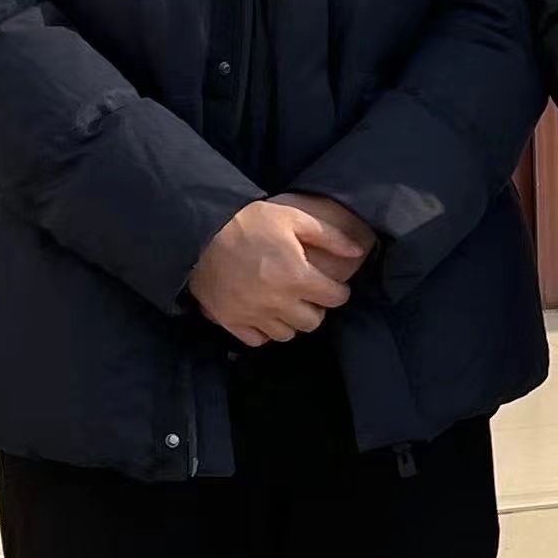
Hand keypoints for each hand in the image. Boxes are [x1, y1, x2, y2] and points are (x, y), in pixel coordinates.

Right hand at [187, 196, 368, 346]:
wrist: (199, 232)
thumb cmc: (248, 222)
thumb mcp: (292, 217)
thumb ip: (329, 235)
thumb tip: (358, 251)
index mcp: (296, 276)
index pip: (335, 298)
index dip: (338, 291)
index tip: (331, 286)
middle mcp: (277, 301)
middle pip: (312, 321)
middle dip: (316, 308)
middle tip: (307, 295)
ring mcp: (253, 314)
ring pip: (287, 334)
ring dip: (291, 321)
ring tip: (286, 304)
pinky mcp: (230, 320)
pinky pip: (256, 340)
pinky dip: (263, 331)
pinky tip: (263, 314)